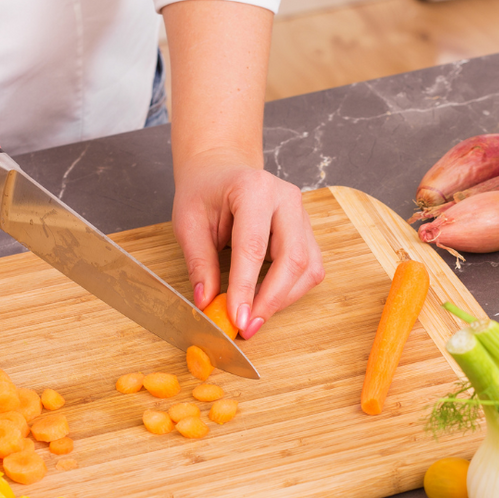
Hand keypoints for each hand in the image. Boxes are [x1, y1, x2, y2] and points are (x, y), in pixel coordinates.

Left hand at [172, 149, 324, 338]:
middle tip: (248, 326)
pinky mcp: (307, 232)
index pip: (254, 247)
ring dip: (283, 299)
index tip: (236, 319)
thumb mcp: (188, 223)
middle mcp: (286, 199)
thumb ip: (199, 263)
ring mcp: (302, 215)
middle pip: (293, 259)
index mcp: (254, 188)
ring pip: (307, 268)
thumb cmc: (204, 193)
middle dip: (271, 300)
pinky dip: (291, 291)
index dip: (246, 288)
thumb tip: (207, 302)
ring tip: (253, 315)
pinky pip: (310, 269)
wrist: (221, 171)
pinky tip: (266, 299)